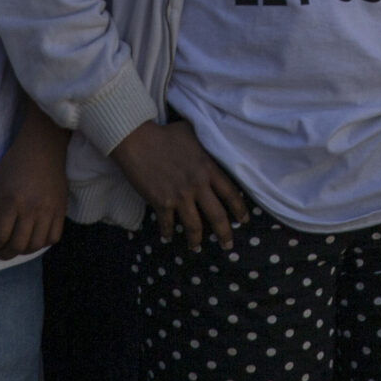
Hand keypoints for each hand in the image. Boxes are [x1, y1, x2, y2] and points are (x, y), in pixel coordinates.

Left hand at [0, 112, 70, 259]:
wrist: (43, 148)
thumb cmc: (14, 164)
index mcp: (11, 201)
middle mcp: (32, 208)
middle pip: (17, 245)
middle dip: (2, 253)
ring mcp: (49, 210)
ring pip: (35, 245)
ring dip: (21, 251)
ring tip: (12, 246)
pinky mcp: (61, 210)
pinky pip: (53, 238)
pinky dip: (41, 244)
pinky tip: (31, 238)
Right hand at [109, 120, 248, 249]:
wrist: (137, 140)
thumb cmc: (165, 133)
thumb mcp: (193, 132)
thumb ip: (205, 141)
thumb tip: (212, 137)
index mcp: (208, 168)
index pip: (231, 193)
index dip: (239, 209)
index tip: (243, 220)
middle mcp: (198, 185)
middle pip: (217, 216)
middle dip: (225, 234)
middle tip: (228, 245)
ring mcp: (180, 196)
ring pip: (195, 227)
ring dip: (196, 240)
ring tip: (196, 247)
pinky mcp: (162, 202)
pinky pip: (168, 224)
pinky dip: (168, 232)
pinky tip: (168, 236)